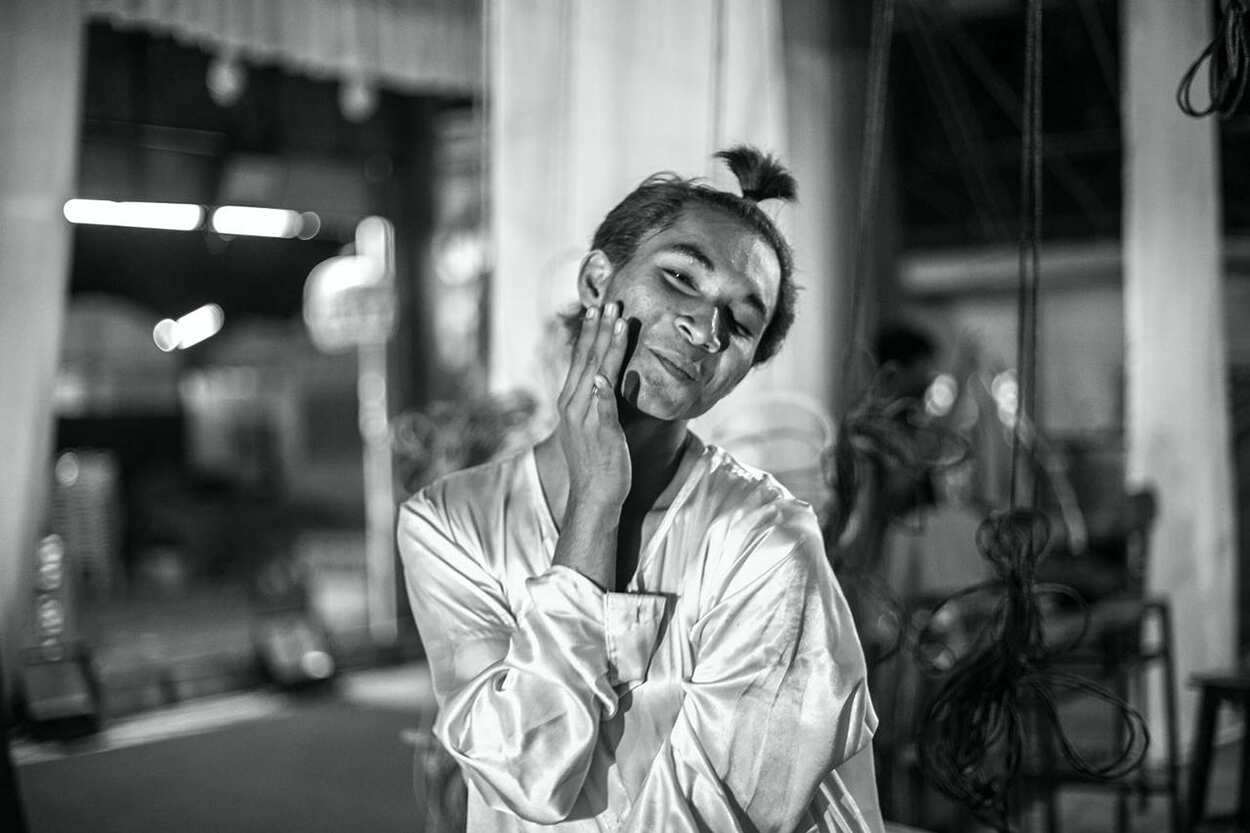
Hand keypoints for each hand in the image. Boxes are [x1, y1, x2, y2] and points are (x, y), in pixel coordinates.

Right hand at [555, 302, 631, 512]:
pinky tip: (606, 376)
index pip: (580, 360)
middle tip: (609, 303)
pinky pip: (602, 408)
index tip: (598, 310)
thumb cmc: (598, 460)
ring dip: (607, 347)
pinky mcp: (602, 433)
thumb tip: (609, 379)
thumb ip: (601, 400)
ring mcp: (586, 419)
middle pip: (587, 360)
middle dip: (599, 330)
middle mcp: (574, 406)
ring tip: (618, 322)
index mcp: (571, 401)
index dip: (589, 334)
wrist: (594, 495)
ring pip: (596, 374)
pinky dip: (602, 392)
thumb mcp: (595, 424)